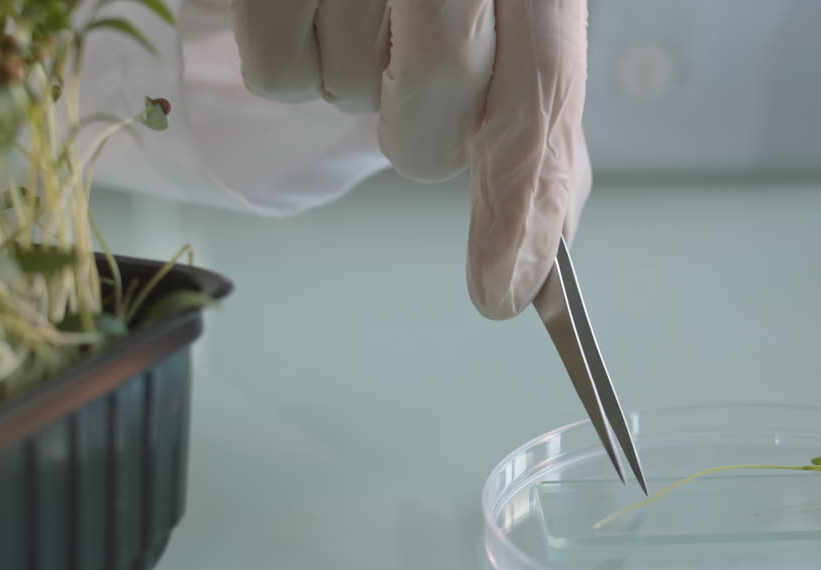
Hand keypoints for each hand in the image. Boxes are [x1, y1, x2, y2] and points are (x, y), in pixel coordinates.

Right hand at [230, 0, 591, 319]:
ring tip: (362, 1)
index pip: (538, 98)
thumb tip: (540, 258)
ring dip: (355, 76)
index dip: (519, 205)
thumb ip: (533, 120)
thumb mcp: (516, 11)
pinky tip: (312, 2)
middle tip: (410, 64)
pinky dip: (291, 58)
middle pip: (429, 124)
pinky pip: (280, 74)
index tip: (501, 291)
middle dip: (421, 127)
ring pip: (349, 96)